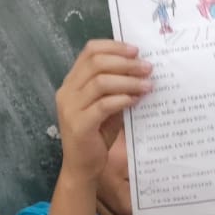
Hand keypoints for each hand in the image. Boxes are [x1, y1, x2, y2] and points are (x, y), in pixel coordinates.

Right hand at [56, 40, 151, 180]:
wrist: (82, 168)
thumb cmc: (96, 136)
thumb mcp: (106, 106)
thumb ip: (116, 87)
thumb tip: (140, 70)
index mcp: (72, 83)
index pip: (90, 51)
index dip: (114, 47)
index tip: (136, 51)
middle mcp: (67, 92)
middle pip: (96, 63)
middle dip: (125, 63)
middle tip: (147, 68)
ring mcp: (70, 108)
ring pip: (101, 82)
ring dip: (128, 81)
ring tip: (146, 85)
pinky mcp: (79, 125)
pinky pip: (104, 105)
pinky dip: (122, 99)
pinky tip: (135, 100)